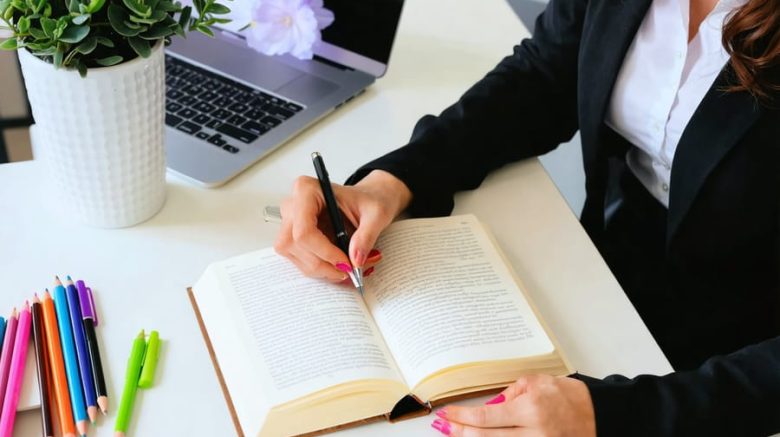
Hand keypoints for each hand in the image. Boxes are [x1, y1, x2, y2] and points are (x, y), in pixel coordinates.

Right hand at [274, 170, 411, 281]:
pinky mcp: (293, 239)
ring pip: (297, 258)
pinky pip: (301, 262)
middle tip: (351, 271)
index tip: (347, 263)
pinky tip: (340, 265)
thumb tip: (355, 260)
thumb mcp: (377, 214)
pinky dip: (323, 269)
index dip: (325, 252)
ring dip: (324, 270)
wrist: (367, 202)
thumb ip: (367, 235)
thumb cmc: (369, 201)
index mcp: (308, 190)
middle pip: (296, 245)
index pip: (304, 230)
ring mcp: (290, 223)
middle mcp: (293, 205)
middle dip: (324, 265)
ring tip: (350, 268)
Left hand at [431, 375, 595, 436]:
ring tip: (456, 434)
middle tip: (444, 427)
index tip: (447, 414)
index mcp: (530, 410)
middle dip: (460, 433)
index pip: (486, 417)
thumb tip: (489, 404)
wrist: (598, 416)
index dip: (462, 417)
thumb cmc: (570, 397)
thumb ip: (510, 392)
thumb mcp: (538, 384)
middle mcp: (533, 433)